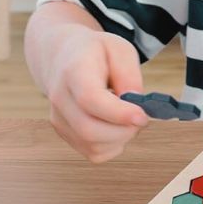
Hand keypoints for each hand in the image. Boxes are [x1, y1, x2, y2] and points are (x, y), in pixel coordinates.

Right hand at [44, 25, 148, 162]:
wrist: (63, 57)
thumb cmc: (96, 53)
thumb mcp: (120, 50)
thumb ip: (130, 77)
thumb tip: (137, 106)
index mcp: (74, 71)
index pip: (90, 99)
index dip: (119, 113)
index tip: (143, 116)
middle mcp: (60, 98)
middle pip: (89, 130)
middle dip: (125, 130)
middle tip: (142, 117)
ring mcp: (59, 119)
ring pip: (92, 147)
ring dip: (121, 139)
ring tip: (130, 118)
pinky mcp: (64, 133)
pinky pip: (93, 153)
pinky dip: (113, 146)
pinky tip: (117, 126)